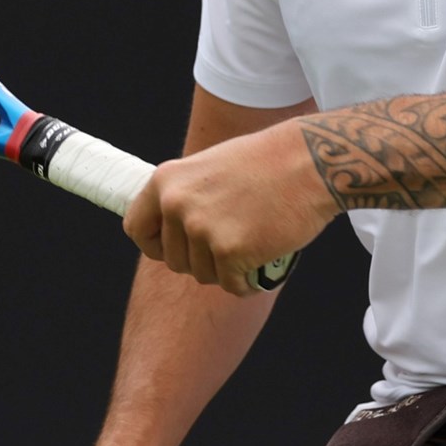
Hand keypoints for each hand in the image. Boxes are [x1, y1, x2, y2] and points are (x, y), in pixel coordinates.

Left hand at [123, 119, 337, 295]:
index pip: (136, 229)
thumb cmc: (267, 161)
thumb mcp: (210, 167)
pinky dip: (249, 281)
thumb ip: (187, 196)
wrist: (310, 160)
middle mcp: (176, 205)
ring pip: (203, 275)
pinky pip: (232, 285)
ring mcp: (202, 229)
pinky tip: (265, 260)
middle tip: (233, 241)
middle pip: (174, 260)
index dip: (156, 245)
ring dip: (227, 269)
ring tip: (254, 243)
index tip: (175, 248)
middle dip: (202, 259)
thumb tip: (174, 229)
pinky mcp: (230, 251)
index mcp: (166, 181)